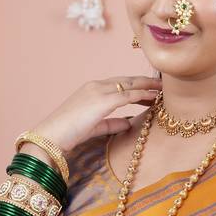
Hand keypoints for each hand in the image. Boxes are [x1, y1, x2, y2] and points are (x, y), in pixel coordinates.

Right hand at [31, 75, 162, 153]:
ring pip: (129, 84)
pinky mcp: (102, 100)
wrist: (52, 136)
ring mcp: (99, 91)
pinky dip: (142, 93)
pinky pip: (127, 94)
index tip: (151, 88)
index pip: (120, 83)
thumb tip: (129, 123)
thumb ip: (112, 123)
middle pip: (127, 79)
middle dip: (146, 81)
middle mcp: (96, 86)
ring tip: (163, 88)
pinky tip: (154, 96)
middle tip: (162, 84)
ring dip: (148, 85)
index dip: (137, 84)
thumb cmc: (68, 134)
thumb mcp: (95, 127)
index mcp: (92, 89)